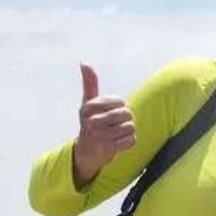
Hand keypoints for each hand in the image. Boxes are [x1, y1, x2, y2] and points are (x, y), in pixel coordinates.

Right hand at [72, 63, 135, 186]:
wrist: (86, 152)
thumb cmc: (90, 123)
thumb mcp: (88, 103)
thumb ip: (89, 83)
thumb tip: (84, 63)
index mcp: (88, 108)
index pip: (120, 102)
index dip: (120, 107)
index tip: (110, 113)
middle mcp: (91, 121)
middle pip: (127, 114)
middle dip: (126, 120)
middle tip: (115, 125)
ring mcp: (99, 136)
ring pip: (130, 127)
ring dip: (128, 132)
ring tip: (116, 134)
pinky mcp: (107, 149)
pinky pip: (131, 140)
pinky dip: (129, 142)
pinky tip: (119, 143)